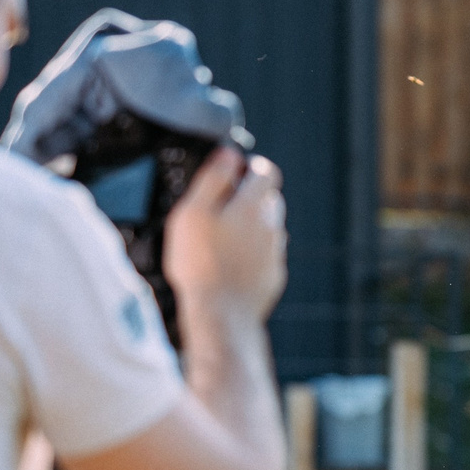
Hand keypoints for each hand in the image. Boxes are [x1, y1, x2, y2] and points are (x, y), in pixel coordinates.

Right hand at [165, 148, 287, 323]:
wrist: (222, 314)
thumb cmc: (201, 263)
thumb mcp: (193, 212)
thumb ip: (213, 179)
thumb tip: (229, 154)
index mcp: (253, 206)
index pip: (266, 171)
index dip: (249, 168)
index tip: (231, 174)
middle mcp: (272, 227)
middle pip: (269, 199)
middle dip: (248, 197)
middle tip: (218, 210)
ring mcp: (275, 253)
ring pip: (268, 227)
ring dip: (250, 226)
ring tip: (219, 240)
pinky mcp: (273, 276)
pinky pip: (265, 255)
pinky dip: (251, 253)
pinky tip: (228, 263)